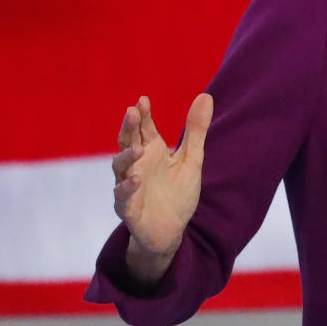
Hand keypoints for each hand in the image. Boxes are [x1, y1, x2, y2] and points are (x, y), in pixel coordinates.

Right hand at [112, 94, 212, 267]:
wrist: (172, 229)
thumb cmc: (178, 192)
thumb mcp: (192, 159)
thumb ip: (196, 131)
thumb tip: (206, 96)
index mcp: (152, 152)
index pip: (144, 129)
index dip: (143, 115)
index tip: (143, 100)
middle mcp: (137, 166)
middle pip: (128, 142)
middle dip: (129, 128)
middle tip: (131, 112)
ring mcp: (129, 186)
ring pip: (120, 168)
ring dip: (126, 156)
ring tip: (138, 148)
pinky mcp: (128, 208)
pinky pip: (122, 197)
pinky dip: (127, 188)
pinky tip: (135, 180)